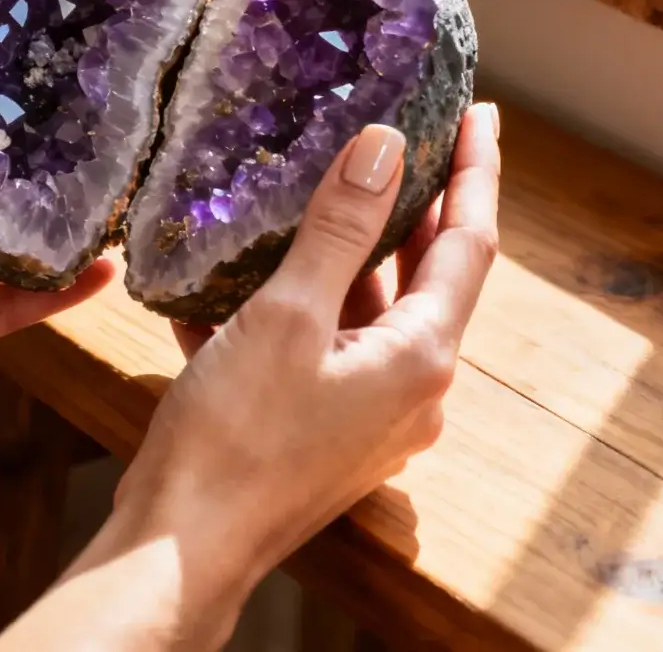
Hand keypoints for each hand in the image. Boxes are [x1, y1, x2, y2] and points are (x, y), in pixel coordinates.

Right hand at [108, 104, 501, 610]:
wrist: (181, 548)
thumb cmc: (235, 436)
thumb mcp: (288, 315)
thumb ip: (340, 228)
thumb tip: (385, 146)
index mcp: (420, 356)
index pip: (469, 244)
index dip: (475, 173)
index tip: (481, 114)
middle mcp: (410, 388)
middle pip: (425, 276)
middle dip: (416, 205)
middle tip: (407, 137)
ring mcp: (366, 414)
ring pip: (366, 311)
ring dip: (347, 252)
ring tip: (323, 187)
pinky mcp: (319, 430)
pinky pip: (319, 348)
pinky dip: (296, 305)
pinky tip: (245, 269)